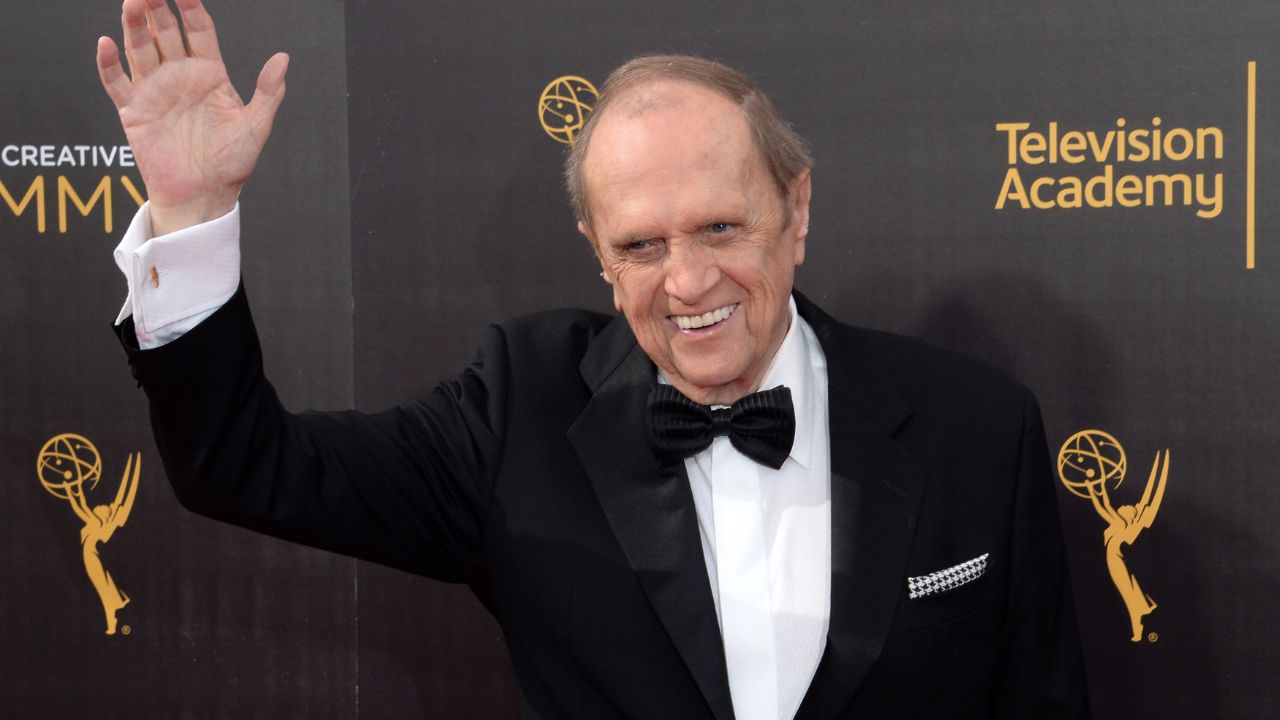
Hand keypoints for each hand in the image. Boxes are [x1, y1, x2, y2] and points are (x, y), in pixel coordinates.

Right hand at [96, 0, 288, 235]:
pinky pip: (116, 82)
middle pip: (165, 31)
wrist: (204, 197)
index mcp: (210, 74)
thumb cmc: (232, 165)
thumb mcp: (256, 127)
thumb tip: (284, 57)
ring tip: (132, 3)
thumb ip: (269, 92)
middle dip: (157, 7)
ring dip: (134, 26)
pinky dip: (109, 63)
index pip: (199, 30)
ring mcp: (154, 91)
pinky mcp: (133, 111)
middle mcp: (180, 76)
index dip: (192, 7)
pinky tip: (107, 43)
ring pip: (140, 48)